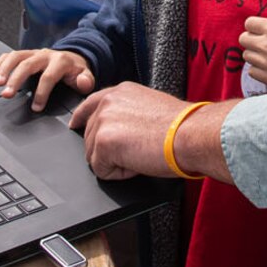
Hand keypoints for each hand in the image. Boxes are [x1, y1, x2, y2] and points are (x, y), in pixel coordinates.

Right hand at [0, 48, 94, 111]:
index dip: (41, 92)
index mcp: (60, 61)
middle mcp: (45, 55)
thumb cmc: (76, 70)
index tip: (36, 107)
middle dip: (15, 79)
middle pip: (27, 64)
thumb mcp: (86, 76)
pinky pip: (9, 55)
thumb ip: (86, 81)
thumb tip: (83, 83)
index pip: (48, 76)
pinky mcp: (25, 54)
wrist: (72, 57)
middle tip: (6, 94)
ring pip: (15, 56)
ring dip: (4, 69)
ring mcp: (33, 53)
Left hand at [72, 82, 189, 179]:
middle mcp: (108, 102)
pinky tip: (138, 161)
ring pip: (94, 155)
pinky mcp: (103, 142)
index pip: (89, 104)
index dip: (81, 119)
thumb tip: (121, 128)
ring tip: (141, 153)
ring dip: (116, 162)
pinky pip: (101, 170)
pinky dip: (119, 174)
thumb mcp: (150, 107)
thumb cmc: (182, 126)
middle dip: (109, 150)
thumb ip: (128, 112)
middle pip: (89, 136)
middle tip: (139, 148)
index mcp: (120, 92)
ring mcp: (103, 121)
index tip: (75, 126)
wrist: (191, 134)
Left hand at [238, 17, 266, 91]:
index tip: (260, 31)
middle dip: (251, 40)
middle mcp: (266, 44)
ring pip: (246, 55)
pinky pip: (251, 71)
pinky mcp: (266, 78)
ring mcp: (264, 62)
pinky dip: (258, 70)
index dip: (255, 27)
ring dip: (255, 55)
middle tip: (262, 44)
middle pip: (243, 39)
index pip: (249, 23)